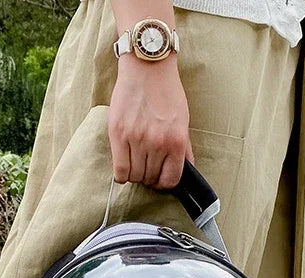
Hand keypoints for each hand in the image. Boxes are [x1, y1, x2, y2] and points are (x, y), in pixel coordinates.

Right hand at [108, 54, 193, 188]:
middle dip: (148, 176)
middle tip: (146, 166)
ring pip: (134, 176)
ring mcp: (136, 139)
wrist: (147, 67)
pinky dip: (122, 173)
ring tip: (135, 162)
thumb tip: (186, 170)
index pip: (170, 180)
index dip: (163, 183)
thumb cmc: (166, 92)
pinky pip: (119, 170)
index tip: (159, 178)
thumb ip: (184, 148)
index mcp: (176, 141)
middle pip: (150, 179)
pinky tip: (124, 164)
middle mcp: (157, 143)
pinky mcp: (118, 134)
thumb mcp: (183, 120)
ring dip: (135, 174)